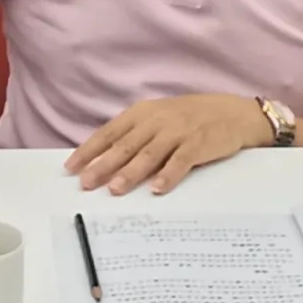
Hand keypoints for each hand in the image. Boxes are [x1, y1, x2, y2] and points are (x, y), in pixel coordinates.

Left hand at [65, 94, 271, 195]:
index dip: (89, 150)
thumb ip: (135, 136)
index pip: (109, 132)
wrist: (232, 113)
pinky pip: (181, 161)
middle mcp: (158, 120)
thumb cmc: (190, 118)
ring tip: (115, 189)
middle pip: (125, 145)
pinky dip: (169, 174)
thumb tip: (104, 161)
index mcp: (143, 113)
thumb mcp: (159, 119)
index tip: (71, 167)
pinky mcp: (199, 143)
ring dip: (131, 172)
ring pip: (149, 154)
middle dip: (103, 165)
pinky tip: (158, 188)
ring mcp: (179, 131)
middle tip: (86, 183)